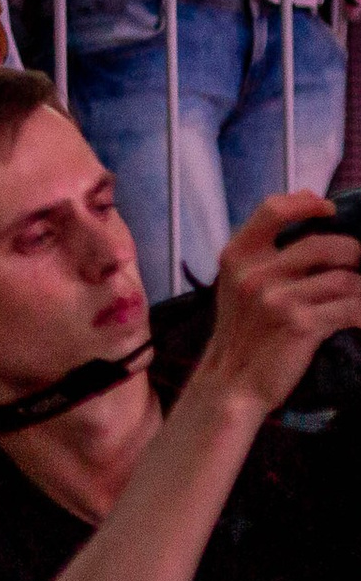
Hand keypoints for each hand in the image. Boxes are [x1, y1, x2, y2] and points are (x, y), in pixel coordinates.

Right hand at [195, 194, 360, 419]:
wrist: (233, 380)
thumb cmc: (242, 329)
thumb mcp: (238, 282)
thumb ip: (264, 250)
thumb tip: (305, 200)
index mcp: (237, 256)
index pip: (273, 210)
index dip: (305, 203)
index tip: (329, 208)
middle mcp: (255, 273)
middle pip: (321, 244)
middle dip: (351, 252)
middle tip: (356, 264)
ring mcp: (277, 299)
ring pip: (343, 278)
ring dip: (360, 288)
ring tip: (355, 296)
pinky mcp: (301, 325)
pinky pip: (351, 308)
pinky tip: (359, 318)